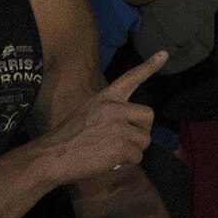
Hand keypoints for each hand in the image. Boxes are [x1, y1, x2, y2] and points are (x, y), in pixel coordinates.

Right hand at [36, 51, 165, 182]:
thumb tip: (127, 126)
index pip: (131, 78)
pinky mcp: (121, 147)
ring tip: (112, 152)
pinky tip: (110, 162)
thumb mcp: (87, 112)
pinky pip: (137, 157)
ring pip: (144, 140)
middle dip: (141, 130)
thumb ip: (108, 112)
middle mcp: (116, 108)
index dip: (149, 66)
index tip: (164, 54)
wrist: (53, 155)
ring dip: (132, 150)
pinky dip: (126, 163)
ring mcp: (119, 127)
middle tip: (125, 140)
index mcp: (106, 97)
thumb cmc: (67, 137)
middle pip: (148, 116)